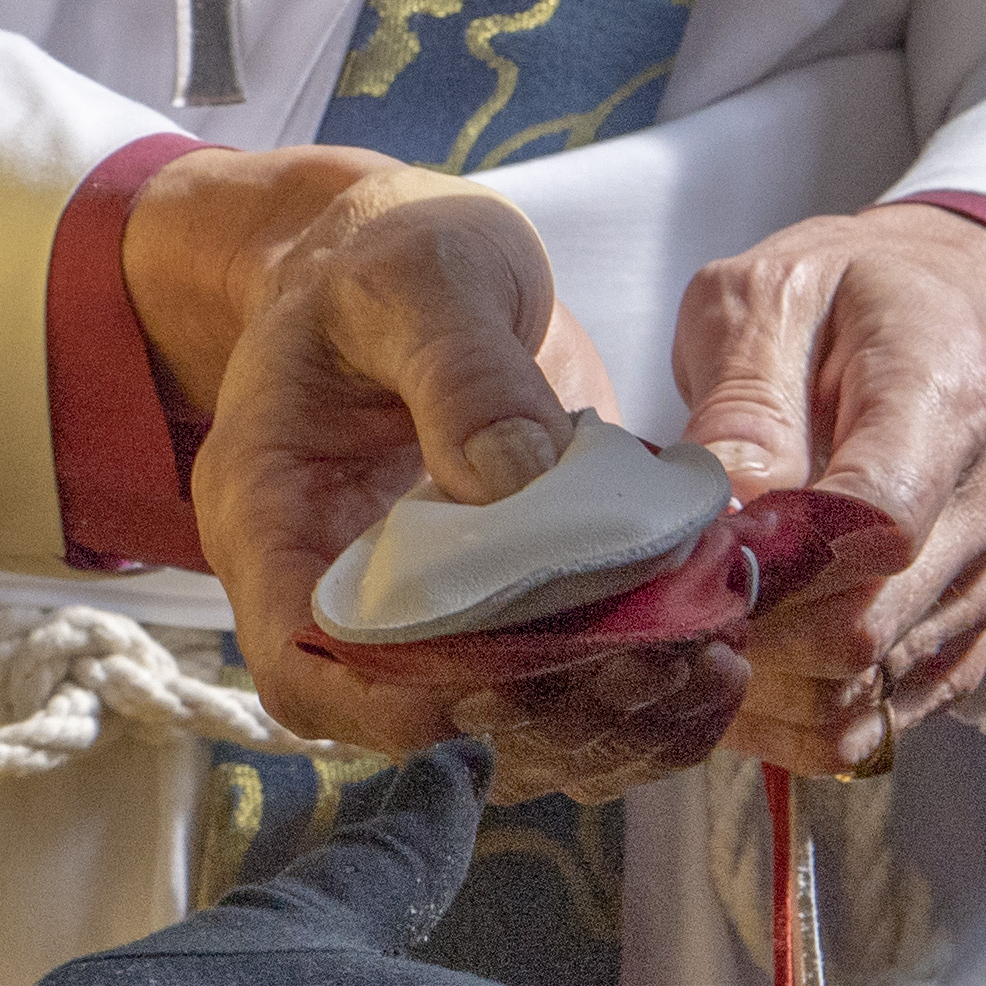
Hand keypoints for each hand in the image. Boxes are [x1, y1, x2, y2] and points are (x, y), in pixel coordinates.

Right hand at [140, 151, 746, 803]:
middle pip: (416, 715)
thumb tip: (516, 480)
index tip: (503, 677)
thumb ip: (460, 368)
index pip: (300, 666)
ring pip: (502, 727)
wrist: (407, 264)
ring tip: (709, 665)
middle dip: (540, 712)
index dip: (389, 704)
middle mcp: (341, 590)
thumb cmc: (387, 258)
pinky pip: (562, 694)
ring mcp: (427, 609)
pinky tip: (714, 656)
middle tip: (659, 664)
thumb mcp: (417, 277)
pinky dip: (640, 698)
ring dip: (606, 722)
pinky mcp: (507, 609)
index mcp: (271, 516)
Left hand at [671, 206, 985, 776]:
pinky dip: (792, 718)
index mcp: (944, 405)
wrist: (958, 310)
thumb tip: (720, 506)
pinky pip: (878, 724)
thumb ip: (746, 399)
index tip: (684, 556)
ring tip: (675, 638)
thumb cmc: (850, 294)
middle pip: (862, 635)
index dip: (767, 566)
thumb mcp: (772, 295)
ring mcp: (979, 588)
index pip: (877, 529)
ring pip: (864, 699)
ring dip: (757, 688)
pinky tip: (726, 668)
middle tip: (646, 609)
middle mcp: (983, 515)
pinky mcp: (960, 637)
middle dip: (740, 636)